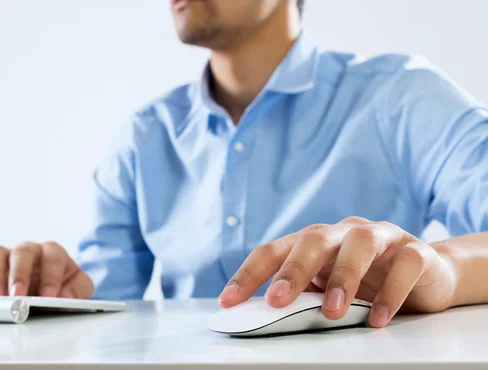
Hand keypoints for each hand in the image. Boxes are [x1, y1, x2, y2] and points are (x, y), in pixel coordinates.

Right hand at [0, 241, 93, 297]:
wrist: (52, 292)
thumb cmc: (65, 287)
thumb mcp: (80, 289)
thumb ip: (77, 291)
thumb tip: (64, 297)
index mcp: (53, 251)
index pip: (52, 255)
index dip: (51, 275)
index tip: (49, 296)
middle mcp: (29, 250)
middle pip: (22, 252)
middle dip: (19, 274)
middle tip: (18, 296)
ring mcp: (7, 258)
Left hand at [218, 217, 456, 327]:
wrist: (426, 274)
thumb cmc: (367, 281)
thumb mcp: (329, 287)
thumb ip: (303, 295)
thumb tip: (264, 317)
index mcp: (315, 240)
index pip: (275, 250)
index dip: (249, 274)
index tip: (228, 301)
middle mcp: (343, 232)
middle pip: (312, 240)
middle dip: (292, 270)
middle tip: (276, 300)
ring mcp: (381, 237)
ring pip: (359, 245)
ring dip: (343, 277)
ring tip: (333, 312)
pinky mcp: (415, 251)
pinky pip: (404, 265)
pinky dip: (390, 292)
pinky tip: (377, 317)